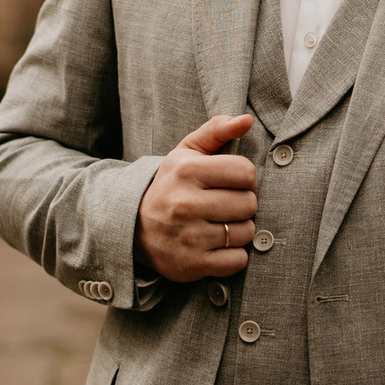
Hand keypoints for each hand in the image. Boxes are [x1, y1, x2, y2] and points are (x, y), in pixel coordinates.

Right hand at [135, 114, 258, 282]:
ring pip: (246, 233)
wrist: (134, 226)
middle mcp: (186, 204)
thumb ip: (217, 130)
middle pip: (249, 203)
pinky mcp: (193, 264)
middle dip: (242, 204)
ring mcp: (189, 236)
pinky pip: (238, 261)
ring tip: (218, 225)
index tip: (229, 182)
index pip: (246, 172)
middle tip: (223, 205)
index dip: (244, 178)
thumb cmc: (171, 185)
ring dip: (238, 231)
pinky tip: (216, 246)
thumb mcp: (186, 153)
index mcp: (187, 171)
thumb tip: (247, 120)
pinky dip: (233, 256)